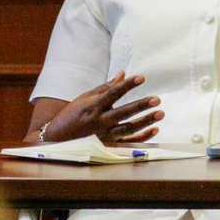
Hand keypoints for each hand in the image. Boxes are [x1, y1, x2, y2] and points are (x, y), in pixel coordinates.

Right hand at [43, 73, 164, 143]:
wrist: (59, 138)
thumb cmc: (73, 114)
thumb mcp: (85, 98)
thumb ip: (105, 87)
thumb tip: (123, 74)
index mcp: (93, 106)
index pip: (113, 93)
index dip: (127, 85)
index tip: (141, 78)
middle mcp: (100, 120)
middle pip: (124, 112)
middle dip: (141, 105)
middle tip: (157, 99)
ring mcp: (105, 134)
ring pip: (128, 128)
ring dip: (145, 121)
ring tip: (160, 113)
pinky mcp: (109, 145)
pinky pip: (128, 142)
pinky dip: (142, 137)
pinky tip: (155, 129)